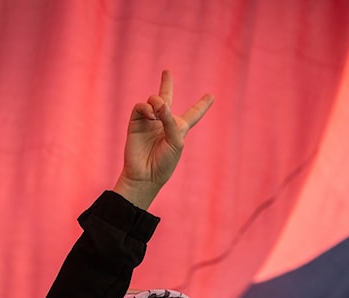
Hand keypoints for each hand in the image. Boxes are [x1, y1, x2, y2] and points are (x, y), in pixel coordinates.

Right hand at [113, 70, 213, 208]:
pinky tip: (151, 116)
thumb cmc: (165, 162)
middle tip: (167, 72)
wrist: (145, 174)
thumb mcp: (176, 142)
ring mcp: (149, 121)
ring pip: (154, 100)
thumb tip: (160, 104)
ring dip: (157, 102)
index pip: (193, 114)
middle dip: (166, 84)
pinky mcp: (136, 122)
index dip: (202, 105)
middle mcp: (164, 122)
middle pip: (166, 98)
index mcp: (180, 128)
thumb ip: (171, 121)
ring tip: (158, 113)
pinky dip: (147, 108)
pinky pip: (141, 107)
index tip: (211, 96)